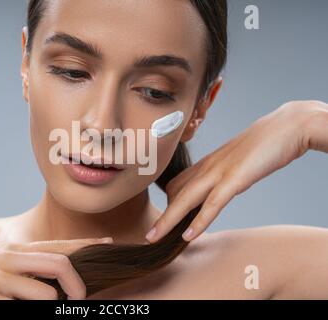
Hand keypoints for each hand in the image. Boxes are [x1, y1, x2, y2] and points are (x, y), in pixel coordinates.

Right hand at [0, 237, 112, 299]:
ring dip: (51, 307)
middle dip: (78, 286)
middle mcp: (9, 260)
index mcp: (15, 251)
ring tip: (43, 307)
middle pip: (60, 265)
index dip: (87, 245)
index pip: (59, 245)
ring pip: (44, 295)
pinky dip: (24, 313)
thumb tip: (57, 281)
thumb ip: (27, 268)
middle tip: (78, 301)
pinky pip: (17, 310)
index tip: (109, 243)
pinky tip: (8, 308)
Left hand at [146, 100, 327, 242]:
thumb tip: (215, 189)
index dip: (168, 204)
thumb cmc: (262, 145)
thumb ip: (221, 174)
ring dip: (168, 221)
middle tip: (146, 235)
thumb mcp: (235, 161)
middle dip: (160, 217)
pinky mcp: (236, 178)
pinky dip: (200, 220)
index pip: (177, 185)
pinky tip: (188, 236)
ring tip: (152, 237)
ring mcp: (220, 172)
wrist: (285, 126)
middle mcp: (207, 168)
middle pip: (174, 194)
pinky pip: (213, 203)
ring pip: (185, 199)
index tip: (161, 221)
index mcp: (206, 164)